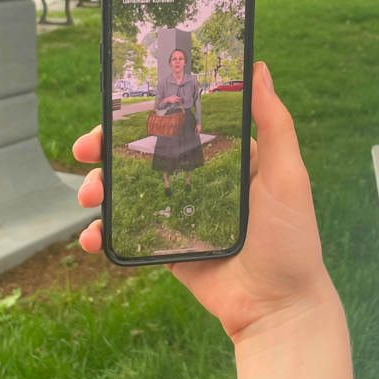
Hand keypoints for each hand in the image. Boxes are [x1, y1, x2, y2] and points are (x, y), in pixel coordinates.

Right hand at [72, 62, 356, 378]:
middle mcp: (201, 180)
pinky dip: (102, 234)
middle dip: (109, 148)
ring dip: (100, 188)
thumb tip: (260, 68)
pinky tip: (90, 237)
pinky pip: (128, 234)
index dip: (147, 111)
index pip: (181, 122)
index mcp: (228, 157)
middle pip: (145, 153)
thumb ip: (274, 125)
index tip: (116, 103)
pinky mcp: (166, 248)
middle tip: (86, 148)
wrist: (279, 310)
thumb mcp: (288, 177)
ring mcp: (180, 214)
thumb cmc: (292, 241)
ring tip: (88, 196)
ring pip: (129, 191)